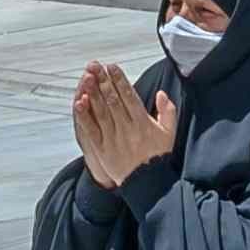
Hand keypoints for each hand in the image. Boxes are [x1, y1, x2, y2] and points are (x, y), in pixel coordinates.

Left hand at [73, 65, 175, 184]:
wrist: (147, 183)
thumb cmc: (158, 157)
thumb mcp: (169, 133)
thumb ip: (168, 111)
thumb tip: (161, 93)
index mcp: (143, 123)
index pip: (129, 96)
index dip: (119, 80)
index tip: (112, 67)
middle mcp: (127, 128)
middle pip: (113, 100)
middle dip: (104, 81)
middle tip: (95, 66)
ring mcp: (113, 139)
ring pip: (101, 112)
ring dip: (93, 93)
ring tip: (86, 77)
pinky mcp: (103, 149)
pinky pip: (92, 130)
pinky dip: (85, 116)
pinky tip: (79, 103)